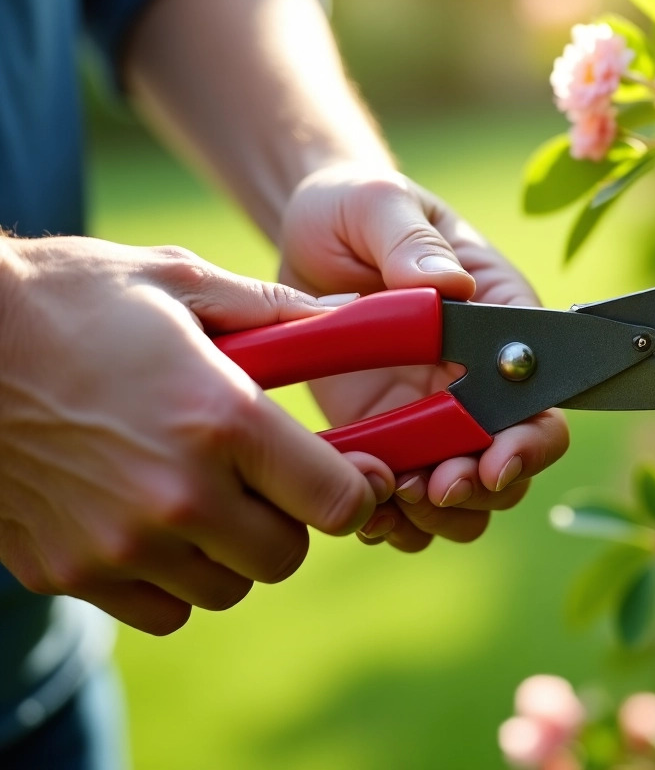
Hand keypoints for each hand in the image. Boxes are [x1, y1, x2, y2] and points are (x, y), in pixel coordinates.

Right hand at [0, 237, 389, 633]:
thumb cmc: (66, 300)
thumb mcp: (177, 281)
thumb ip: (274, 311)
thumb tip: (352, 318)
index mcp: (221, 419)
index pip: (337, 501)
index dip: (352, 488)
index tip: (344, 471)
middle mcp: (178, 494)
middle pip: (287, 556)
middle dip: (290, 520)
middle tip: (261, 478)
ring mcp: (119, 543)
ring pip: (227, 588)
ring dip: (230, 551)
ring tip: (201, 494)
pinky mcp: (69, 572)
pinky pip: (162, 609)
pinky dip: (172, 578)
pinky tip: (152, 521)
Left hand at [277, 164, 569, 551]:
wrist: (310, 237)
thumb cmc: (361, 208)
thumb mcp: (381, 204)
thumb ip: (412, 241)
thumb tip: (447, 285)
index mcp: (501, 324)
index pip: (542, 400)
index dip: (529, 443)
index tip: (493, 462)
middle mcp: (479, 384)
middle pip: (510, 465)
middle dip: (477, 491)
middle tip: (429, 490)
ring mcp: (432, 419)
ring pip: (463, 500)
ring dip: (435, 516)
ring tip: (388, 501)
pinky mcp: (386, 441)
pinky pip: (404, 504)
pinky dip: (390, 520)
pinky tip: (361, 505)